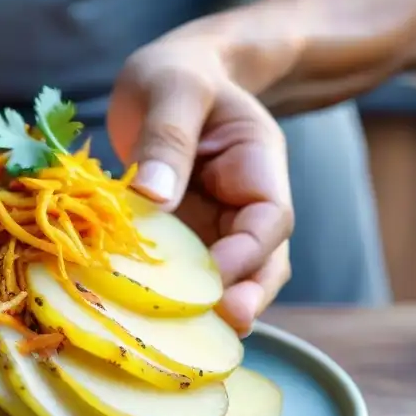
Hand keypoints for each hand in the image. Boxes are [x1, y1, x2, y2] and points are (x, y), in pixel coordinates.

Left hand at [108, 29, 293, 335]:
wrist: (172, 74)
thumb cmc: (178, 72)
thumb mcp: (173, 89)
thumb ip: (168, 139)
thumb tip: (153, 198)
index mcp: (258, 164)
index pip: (270, 218)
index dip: (249, 253)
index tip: (216, 276)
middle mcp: (244, 203)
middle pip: (259, 262)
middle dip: (242, 298)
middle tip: (217, 330)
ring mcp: (215, 224)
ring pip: (226, 277)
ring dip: (207, 308)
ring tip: (180, 343)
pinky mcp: (182, 237)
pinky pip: (184, 273)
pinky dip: (170, 297)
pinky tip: (145, 322)